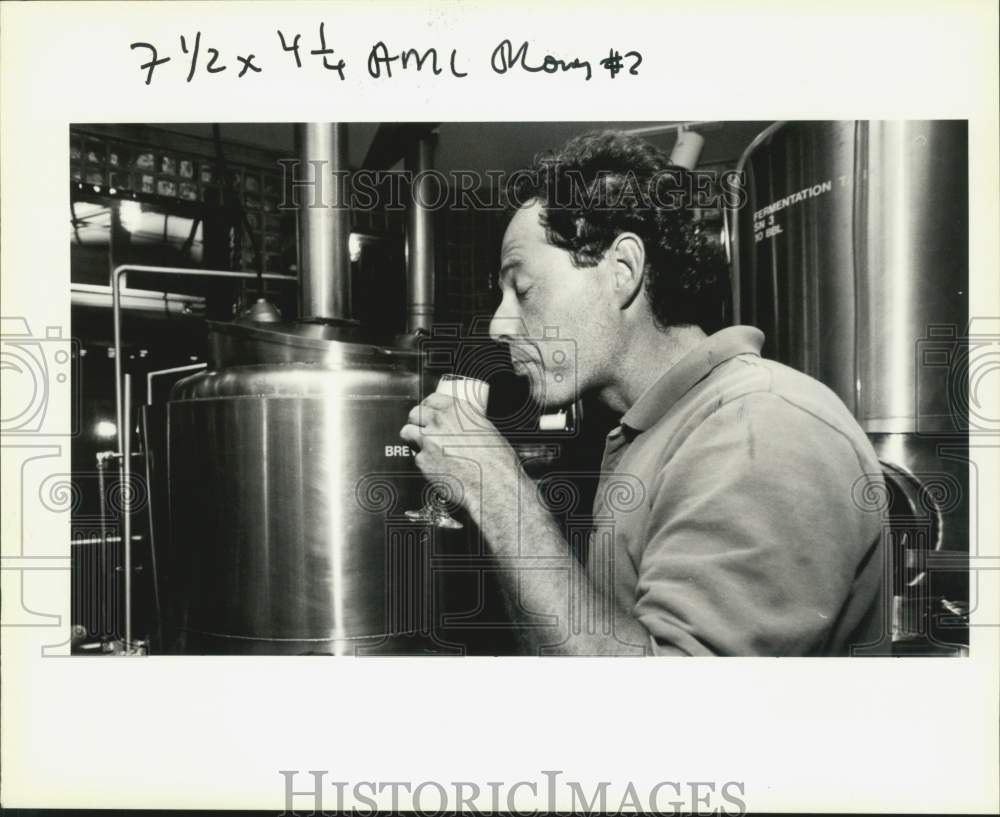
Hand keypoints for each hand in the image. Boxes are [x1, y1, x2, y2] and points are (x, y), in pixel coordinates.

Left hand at [399, 393, 517, 520]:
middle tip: (423, 429)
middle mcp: (440, 421)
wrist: (492, 484)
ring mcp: (428, 440)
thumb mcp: (488, 430)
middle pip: (415, 413)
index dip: (429, 406)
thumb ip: (469, 423)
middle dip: (417, 421)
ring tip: (422, 446)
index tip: (429, 412)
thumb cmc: (496, 461)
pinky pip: (416, 457)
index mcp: (457, 410)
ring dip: (412, 438)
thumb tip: (462, 426)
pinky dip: (423, 462)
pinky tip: (435, 466)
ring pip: (407, 432)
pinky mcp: (422, 461)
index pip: (432, 399)